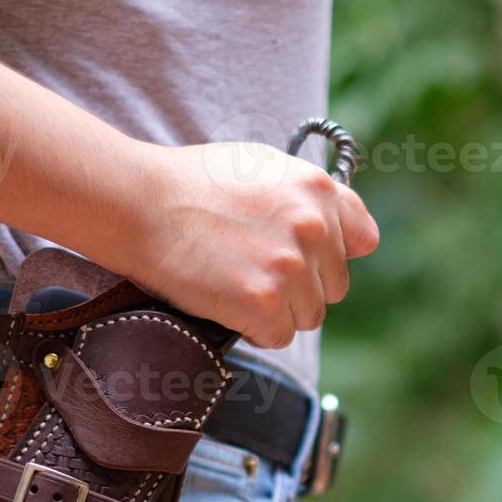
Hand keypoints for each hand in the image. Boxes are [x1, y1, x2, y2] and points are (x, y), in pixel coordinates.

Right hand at [117, 139, 379, 348]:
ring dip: (277, 310)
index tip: (298, 253)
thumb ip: (313, 198)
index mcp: (318, 189)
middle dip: (300, 286)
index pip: (360, 240)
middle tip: (252, 270)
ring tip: (235, 283)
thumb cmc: (193, 184)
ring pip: (308, 316)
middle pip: (333, 286)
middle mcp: (313, 227)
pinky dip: (254, 329)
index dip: (328, 253)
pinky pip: (278, 336)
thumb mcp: (264, 165)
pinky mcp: (262, 302)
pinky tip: (226, 301)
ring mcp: (289, 267)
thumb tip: (362, 240)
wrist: (138, 203)